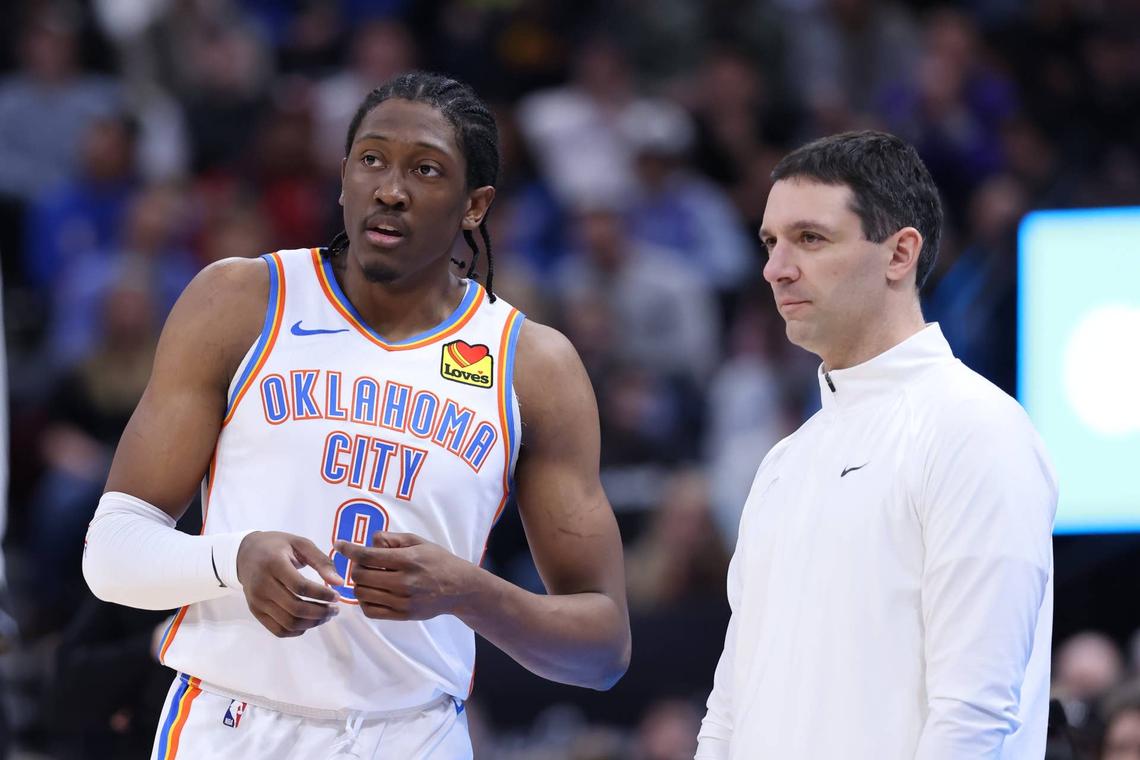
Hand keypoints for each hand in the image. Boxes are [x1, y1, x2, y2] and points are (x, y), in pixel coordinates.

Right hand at [237, 531, 344, 637]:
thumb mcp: (301, 544)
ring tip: (325, 615)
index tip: (337, 596)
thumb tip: (339, 583)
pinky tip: (309, 621)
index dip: (322, 594)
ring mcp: (257, 601)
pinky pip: (278, 630)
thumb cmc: (277, 546)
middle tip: (335, 609)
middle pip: (295, 608)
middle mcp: (262, 585)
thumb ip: (321, 562)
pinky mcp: (255, 611)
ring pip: (288, 623)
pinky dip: (297, 631)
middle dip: (321, 612)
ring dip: (312, 623)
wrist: (246, 553)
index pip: (300, 587)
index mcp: (274, 564)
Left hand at [334, 532, 477, 620]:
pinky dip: (364, 601)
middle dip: (355, 567)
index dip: (349, 549)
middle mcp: (405, 582)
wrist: (459, 588)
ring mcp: (403, 601)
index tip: (339, 544)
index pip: (368, 556)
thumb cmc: (438, 561)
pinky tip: (371, 592)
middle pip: (361, 576)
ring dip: (359, 584)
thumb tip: (369, 540)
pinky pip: (371, 611)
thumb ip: (392, 539)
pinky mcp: (403, 615)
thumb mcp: (419, 542)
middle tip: (361, 563)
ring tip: (367, 578)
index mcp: (408, 560)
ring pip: (362, 594)